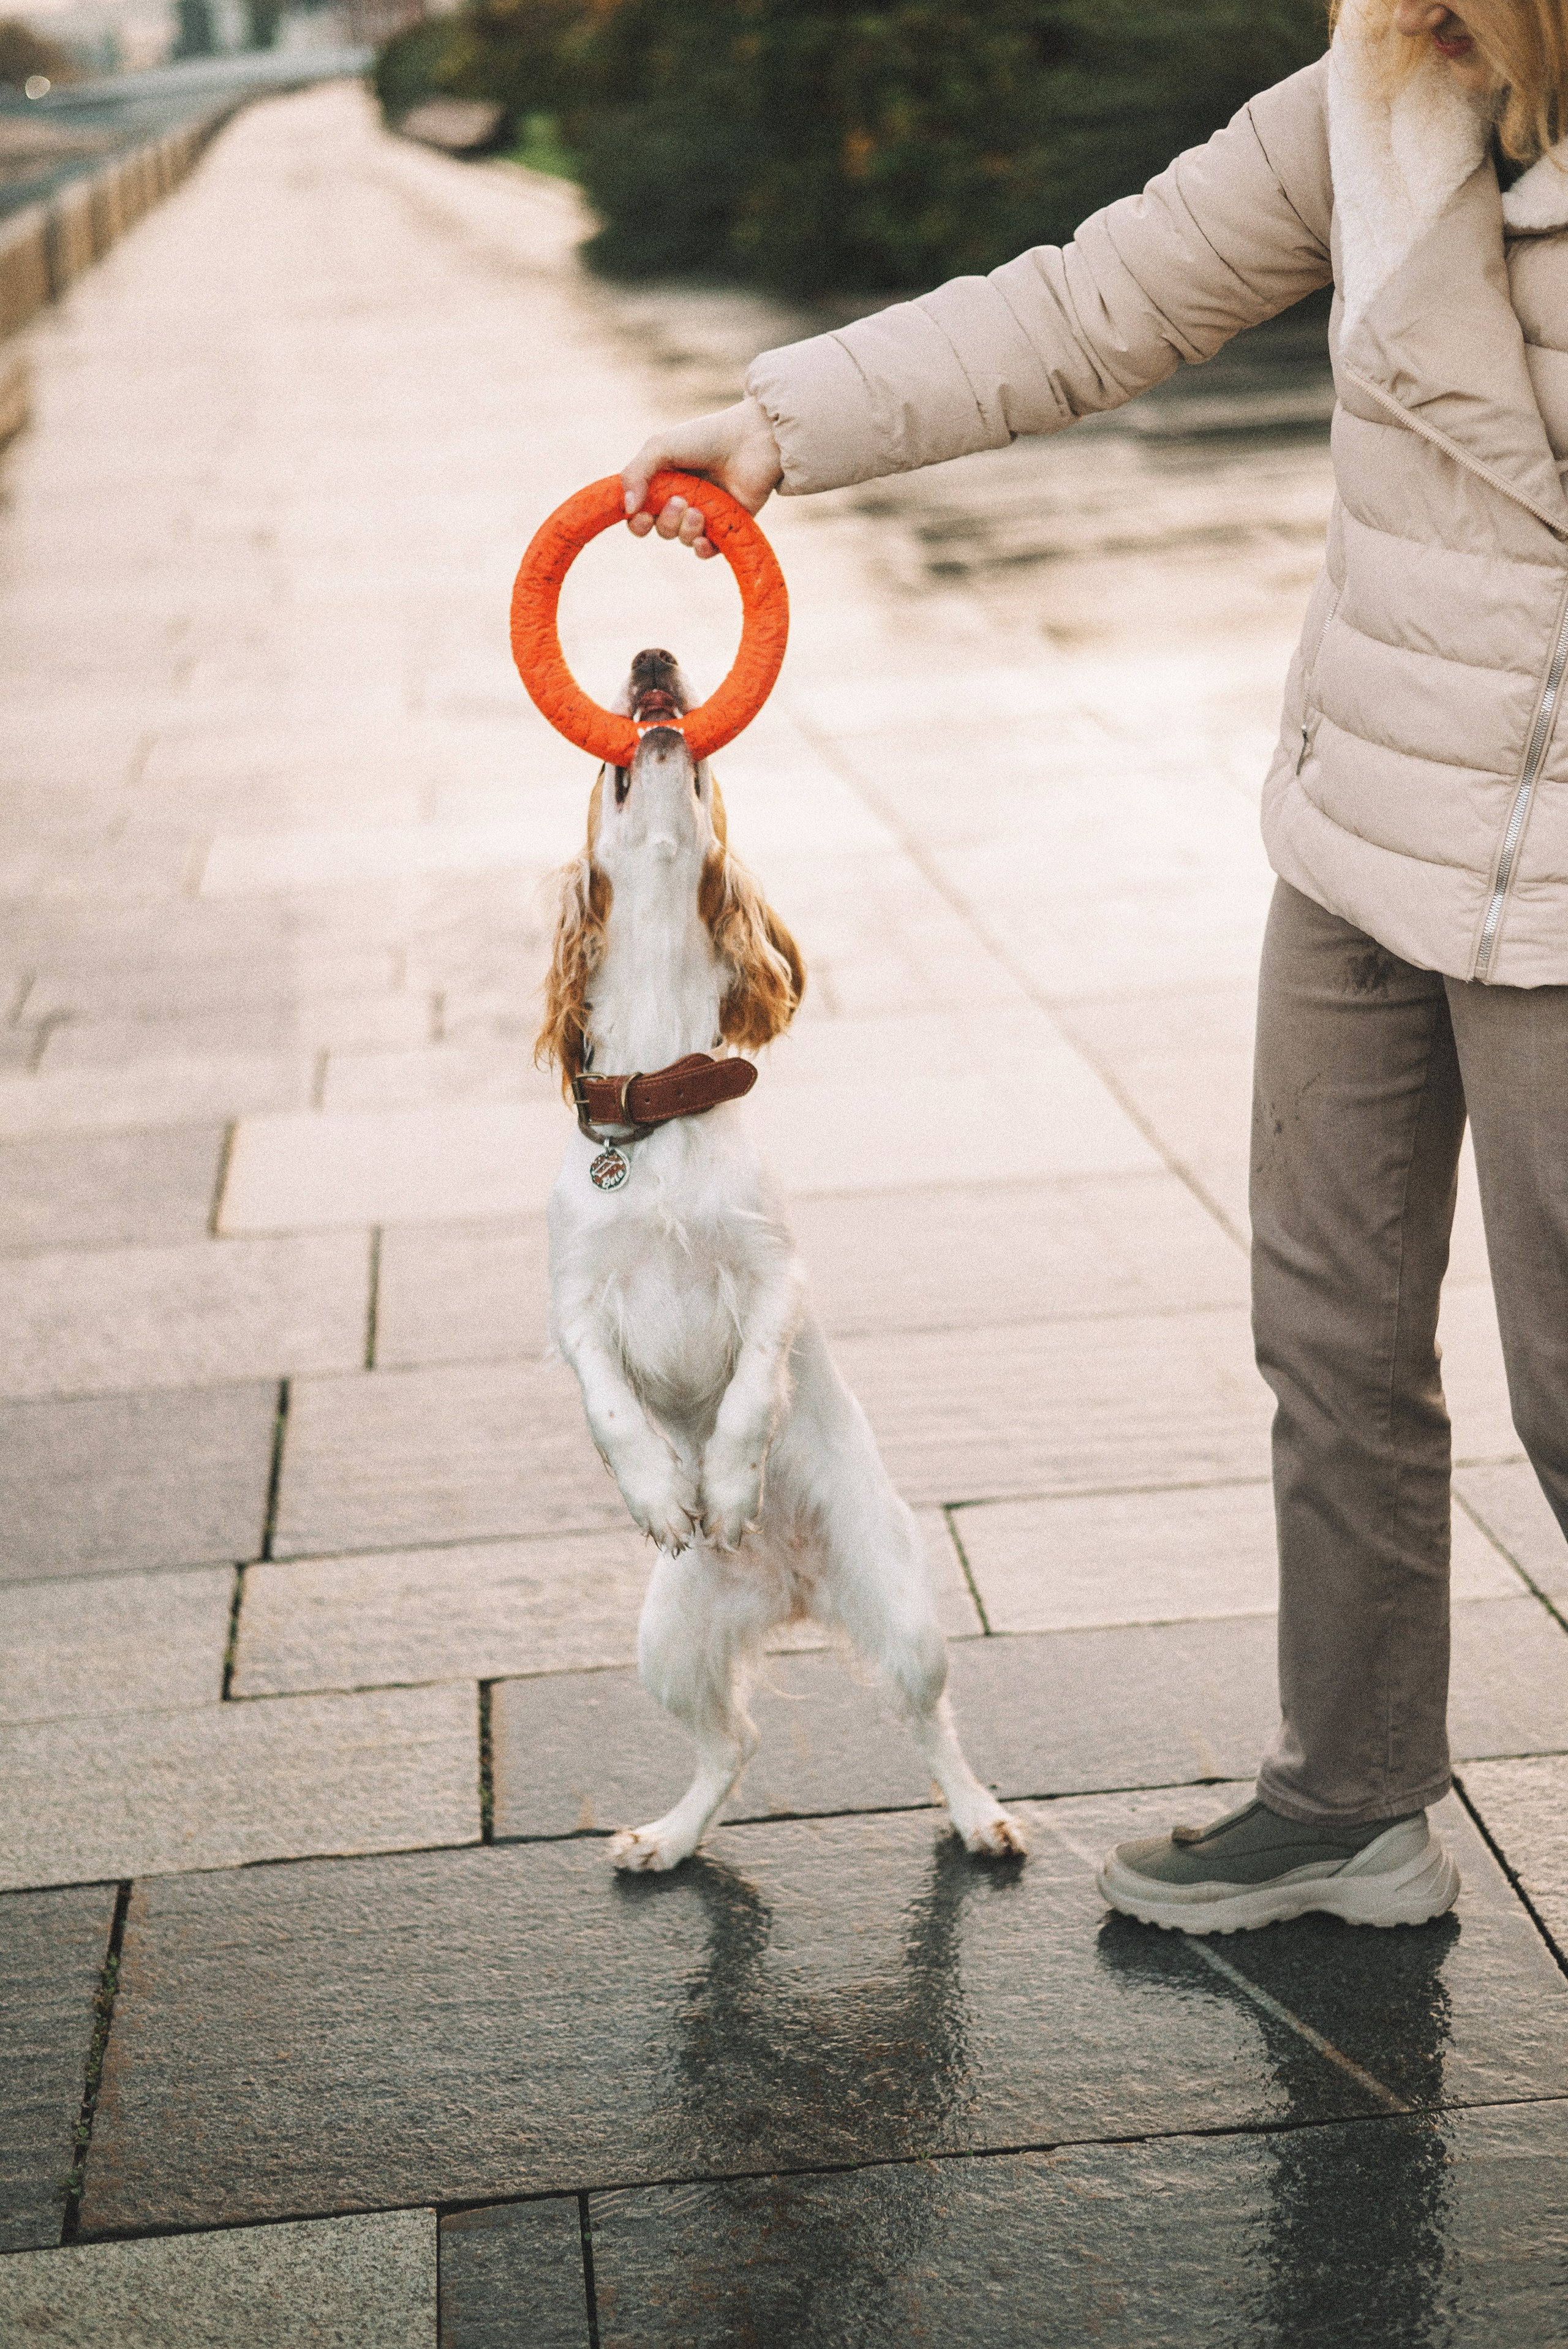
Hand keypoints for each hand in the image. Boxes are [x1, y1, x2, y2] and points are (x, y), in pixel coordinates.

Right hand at [621, 397, 783, 559]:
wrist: (750, 441)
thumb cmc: (706, 437)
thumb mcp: (660, 446)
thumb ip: (636, 473)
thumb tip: (628, 508)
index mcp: (663, 482)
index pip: (639, 514)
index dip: (637, 521)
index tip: (642, 515)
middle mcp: (682, 500)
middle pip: (660, 529)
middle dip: (666, 521)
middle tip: (680, 502)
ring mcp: (705, 515)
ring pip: (682, 539)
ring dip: (685, 528)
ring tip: (699, 511)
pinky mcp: (726, 527)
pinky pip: (706, 551)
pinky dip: (701, 548)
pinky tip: (704, 539)